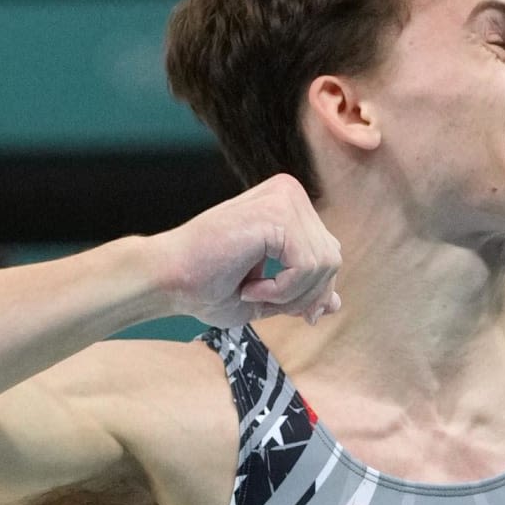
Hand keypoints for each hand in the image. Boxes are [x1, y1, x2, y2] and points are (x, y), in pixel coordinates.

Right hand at [152, 174, 341, 328]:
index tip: (288, 311)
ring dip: (290, 294)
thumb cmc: (206, 286)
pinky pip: (306, 265)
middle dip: (305, 294)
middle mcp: (289, 193)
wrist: (167, 279)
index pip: (328, 253)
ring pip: (323, 264)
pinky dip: (281, 289)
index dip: (314, 290)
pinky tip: (249, 287)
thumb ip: (301, 293)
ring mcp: (284, 197)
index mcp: (287, 205)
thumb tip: (336, 304)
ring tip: (251, 292)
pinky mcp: (277, 212)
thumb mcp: (267, 296)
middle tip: (265, 303)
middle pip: (332, 258)